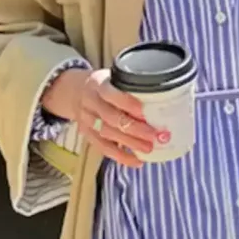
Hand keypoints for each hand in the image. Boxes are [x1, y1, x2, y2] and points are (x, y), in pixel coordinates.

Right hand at [41, 63, 166, 166]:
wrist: (74, 92)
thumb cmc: (103, 85)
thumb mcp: (113, 78)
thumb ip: (130, 86)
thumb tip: (164, 96)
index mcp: (98, 84)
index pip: (111, 94)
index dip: (127, 103)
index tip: (145, 111)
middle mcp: (90, 103)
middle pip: (112, 118)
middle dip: (135, 128)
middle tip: (155, 135)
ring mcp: (87, 121)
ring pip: (108, 134)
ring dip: (131, 143)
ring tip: (149, 148)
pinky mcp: (88, 136)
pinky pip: (104, 149)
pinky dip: (121, 157)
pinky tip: (137, 161)